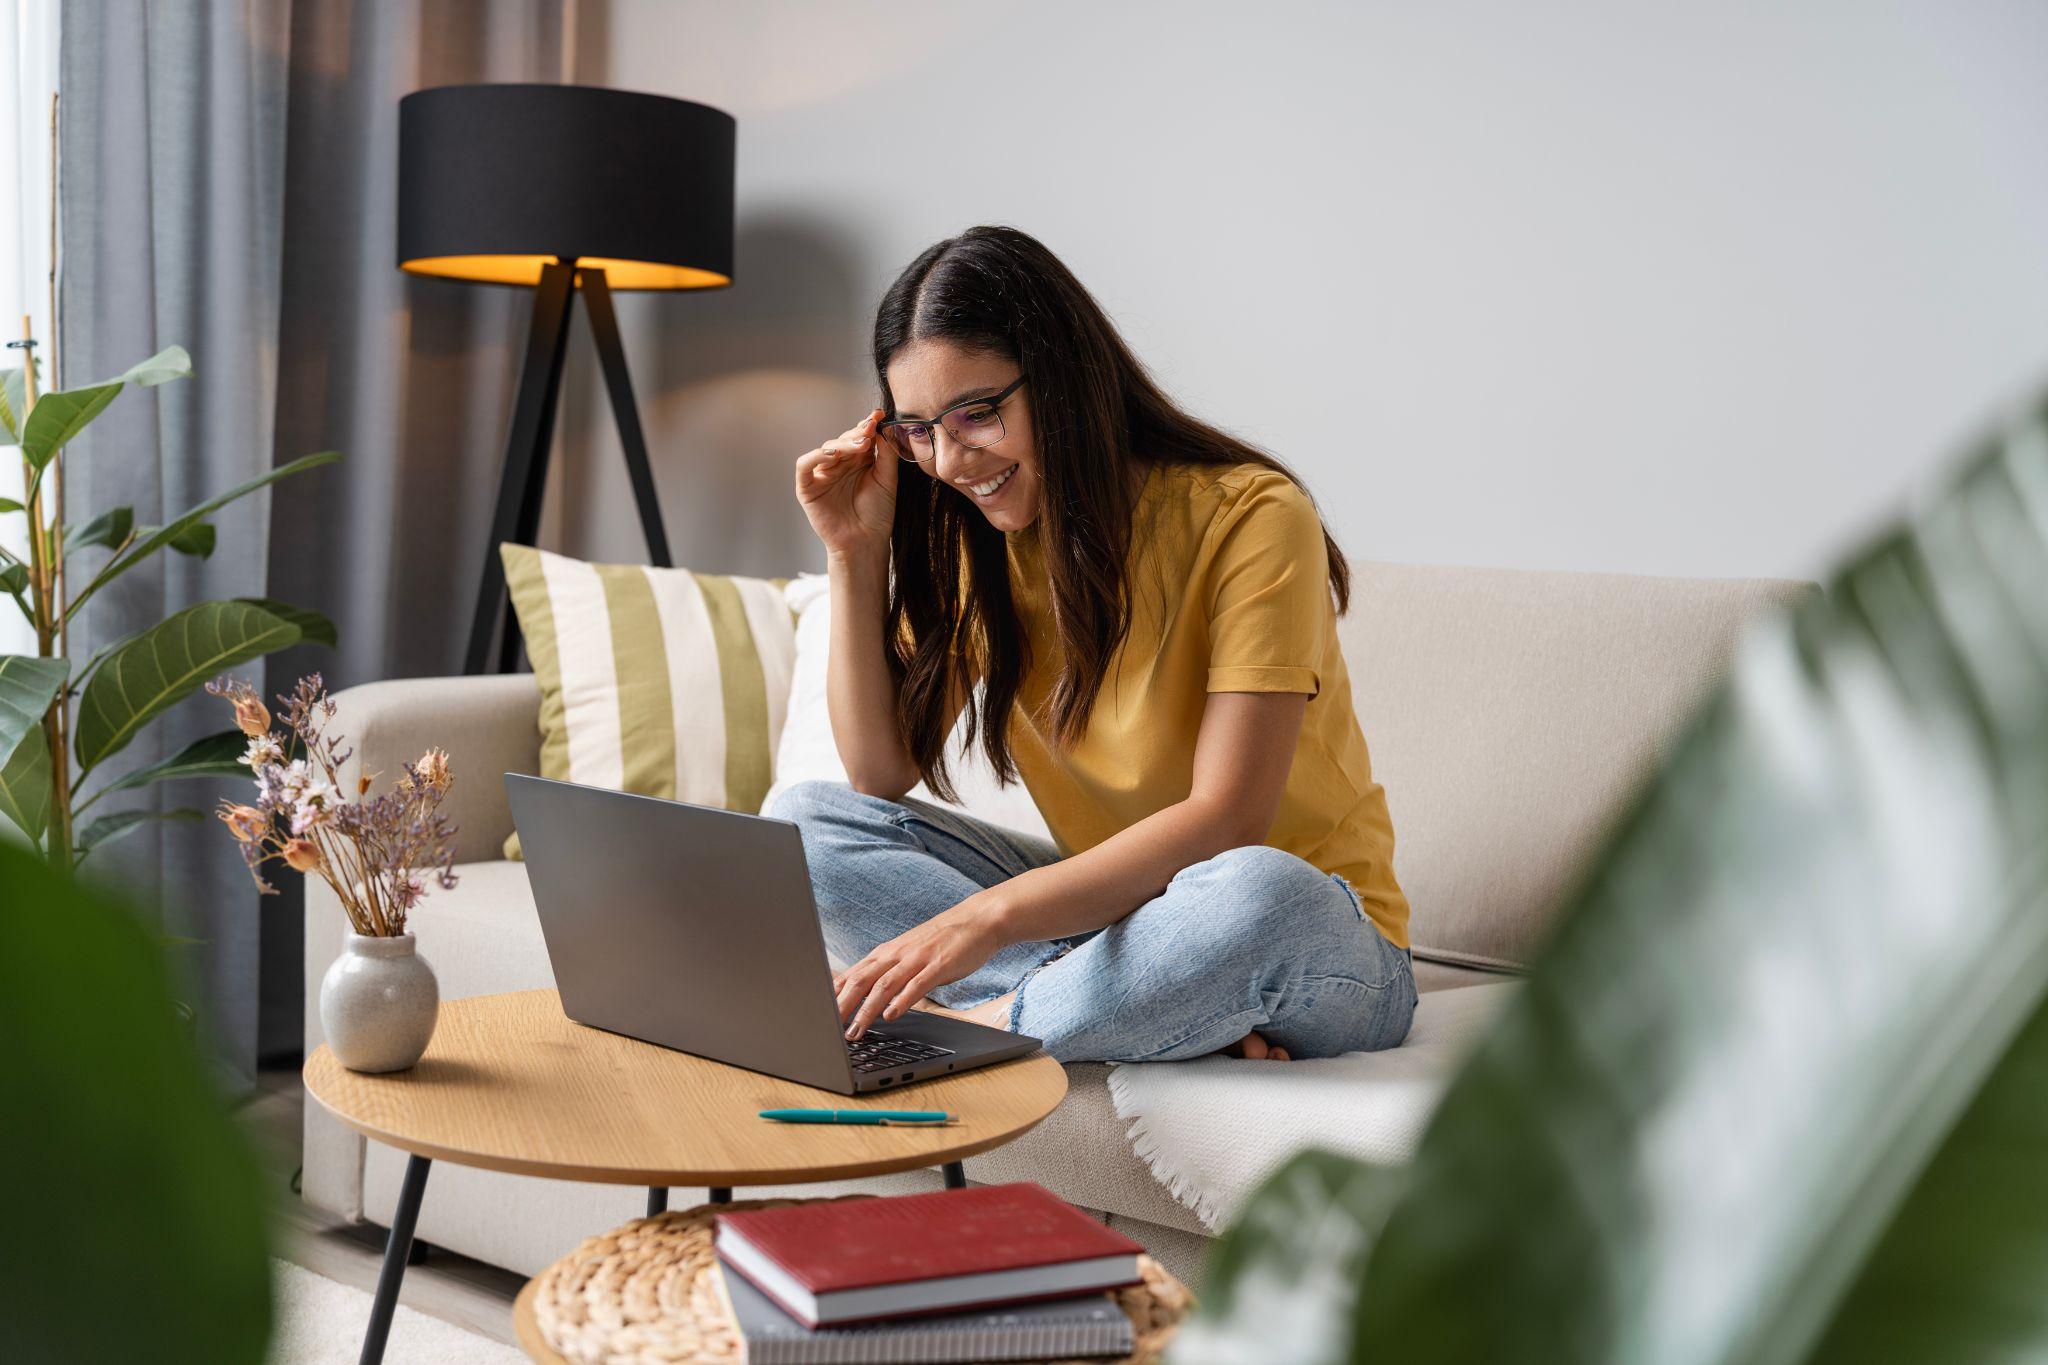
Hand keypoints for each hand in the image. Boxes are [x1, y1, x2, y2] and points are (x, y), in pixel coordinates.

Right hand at [794, 409, 897, 559]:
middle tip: (869, 431)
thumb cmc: (878, 514)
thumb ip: (886, 455)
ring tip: (858, 445)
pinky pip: (804, 465)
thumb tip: (883, 428)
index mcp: (859, 462)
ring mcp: (823, 475)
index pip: (860, 438)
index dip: (867, 425)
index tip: (878, 415)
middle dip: (857, 434)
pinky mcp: (807, 487)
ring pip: (826, 448)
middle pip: (843, 440)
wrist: (866, 541)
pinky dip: (816, 456)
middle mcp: (840, 465)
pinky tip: (832, 454)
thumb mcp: (887, 480)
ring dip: (841, 444)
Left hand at [834, 894, 1006, 1038]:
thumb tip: (861, 994)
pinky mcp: (938, 966)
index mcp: (886, 953)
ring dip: (867, 1010)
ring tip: (855, 1030)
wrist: (977, 921)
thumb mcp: (907, 955)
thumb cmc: (941, 940)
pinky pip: (916, 985)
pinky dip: (902, 1001)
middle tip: (829, 1028)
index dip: (833, 996)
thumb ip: (886, 973)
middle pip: (861, 981)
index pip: (852, 975)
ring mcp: (916, 959)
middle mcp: (896, 955)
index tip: (818, 1015)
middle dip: (842, 1006)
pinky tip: (891, 1016)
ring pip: (884, 985)